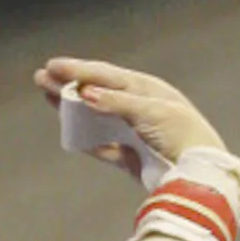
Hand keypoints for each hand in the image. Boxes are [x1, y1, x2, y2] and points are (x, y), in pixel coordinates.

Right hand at [34, 58, 227, 181]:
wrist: (198, 173)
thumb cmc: (181, 134)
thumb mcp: (149, 112)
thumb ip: (116, 103)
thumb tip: (85, 93)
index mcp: (145, 89)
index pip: (105, 75)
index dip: (78, 70)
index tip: (53, 66)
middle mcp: (137, 108)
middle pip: (96, 94)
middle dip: (69, 86)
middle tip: (41, 78)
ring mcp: (132, 133)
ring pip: (95, 119)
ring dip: (73, 111)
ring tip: (49, 99)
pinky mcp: (131, 159)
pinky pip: (103, 147)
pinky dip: (87, 141)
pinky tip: (70, 133)